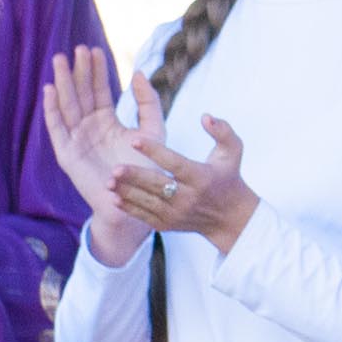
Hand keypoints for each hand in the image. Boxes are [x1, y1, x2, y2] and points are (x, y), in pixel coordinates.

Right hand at [42, 46, 160, 266]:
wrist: (136, 201)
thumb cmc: (147, 169)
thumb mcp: (153, 130)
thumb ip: (148, 103)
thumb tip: (138, 72)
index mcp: (107, 122)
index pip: (99, 90)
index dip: (96, 71)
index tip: (95, 49)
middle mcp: (89, 128)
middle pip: (80, 94)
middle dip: (78, 71)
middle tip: (77, 48)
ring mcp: (76, 140)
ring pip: (67, 106)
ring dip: (62, 83)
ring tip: (60, 60)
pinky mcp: (67, 155)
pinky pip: (57, 129)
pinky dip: (52, 110)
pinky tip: (50, 90)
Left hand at [113, 118, 260, 251]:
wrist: (229, 218)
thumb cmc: (228, 176)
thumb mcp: (233, 151)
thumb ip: (222, 130)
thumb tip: (205, 116)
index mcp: (201, 177)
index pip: (174, 163)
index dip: (154, 151)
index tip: (135, 139)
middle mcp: (188, 197)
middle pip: (157, 185)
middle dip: (135, 177)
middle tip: (115, 168)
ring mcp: (176, 213)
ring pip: (147, 202)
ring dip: (126, 192)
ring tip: (108, 181)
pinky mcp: (167, 224)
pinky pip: (144, 216)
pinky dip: (128, 208)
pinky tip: (114, 196)